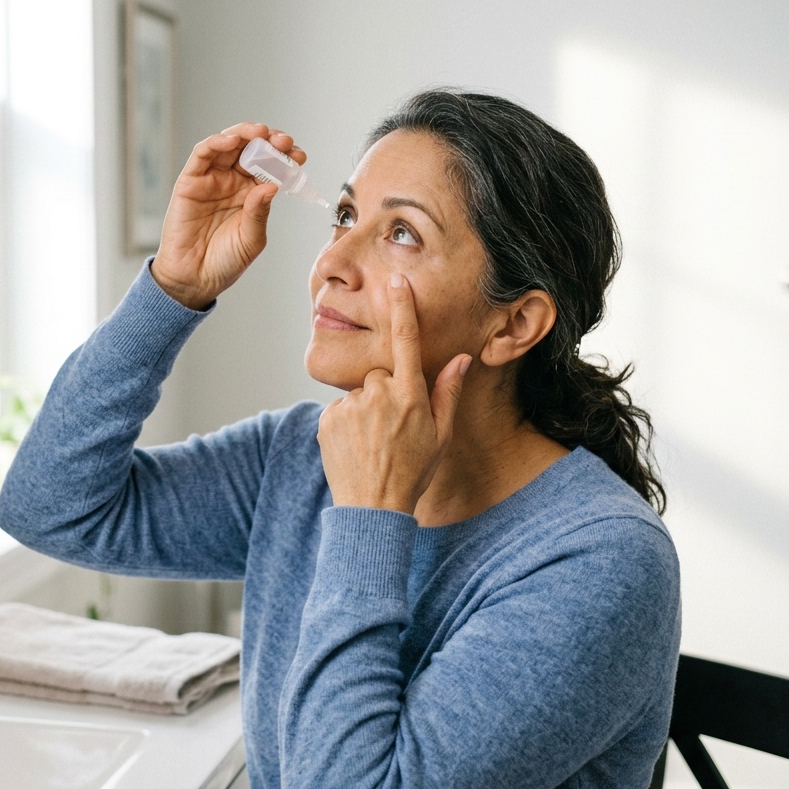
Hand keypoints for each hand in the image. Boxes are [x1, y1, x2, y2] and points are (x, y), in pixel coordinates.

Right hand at [151, 123, 304, 309]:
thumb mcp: (252, 239)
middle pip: (251, 149)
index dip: (285, 157)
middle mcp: (232, 181)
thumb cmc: (225, 262)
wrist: (195, 280)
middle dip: (269, 141)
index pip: (271, 166)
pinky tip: (232, 141)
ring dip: (245, 134)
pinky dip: (216, 142)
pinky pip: (202, 154)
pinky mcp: (190, 181)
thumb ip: (259, 212)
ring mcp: (211, 179)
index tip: (299, 156)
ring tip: (261, 134)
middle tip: (283, 141)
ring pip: (228, 144)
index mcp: (252, 193)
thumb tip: (271, 185)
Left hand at [317, 274, 471, 513]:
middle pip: (381, 374)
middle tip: (393, 428)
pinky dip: (346, 423)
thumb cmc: (413, 472)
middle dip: (386, 393)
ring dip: (365, 410)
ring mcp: (350, 407)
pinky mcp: (326, 420)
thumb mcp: (440, 435)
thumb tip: (462, 358)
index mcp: (410, 396)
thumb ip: (448, 392)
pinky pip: (340, 410)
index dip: (402, 308)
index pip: (406, 341)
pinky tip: (356, 446)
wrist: (372, 508)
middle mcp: (378, 395)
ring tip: (373, 442)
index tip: (397, 281)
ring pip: (359, 394)